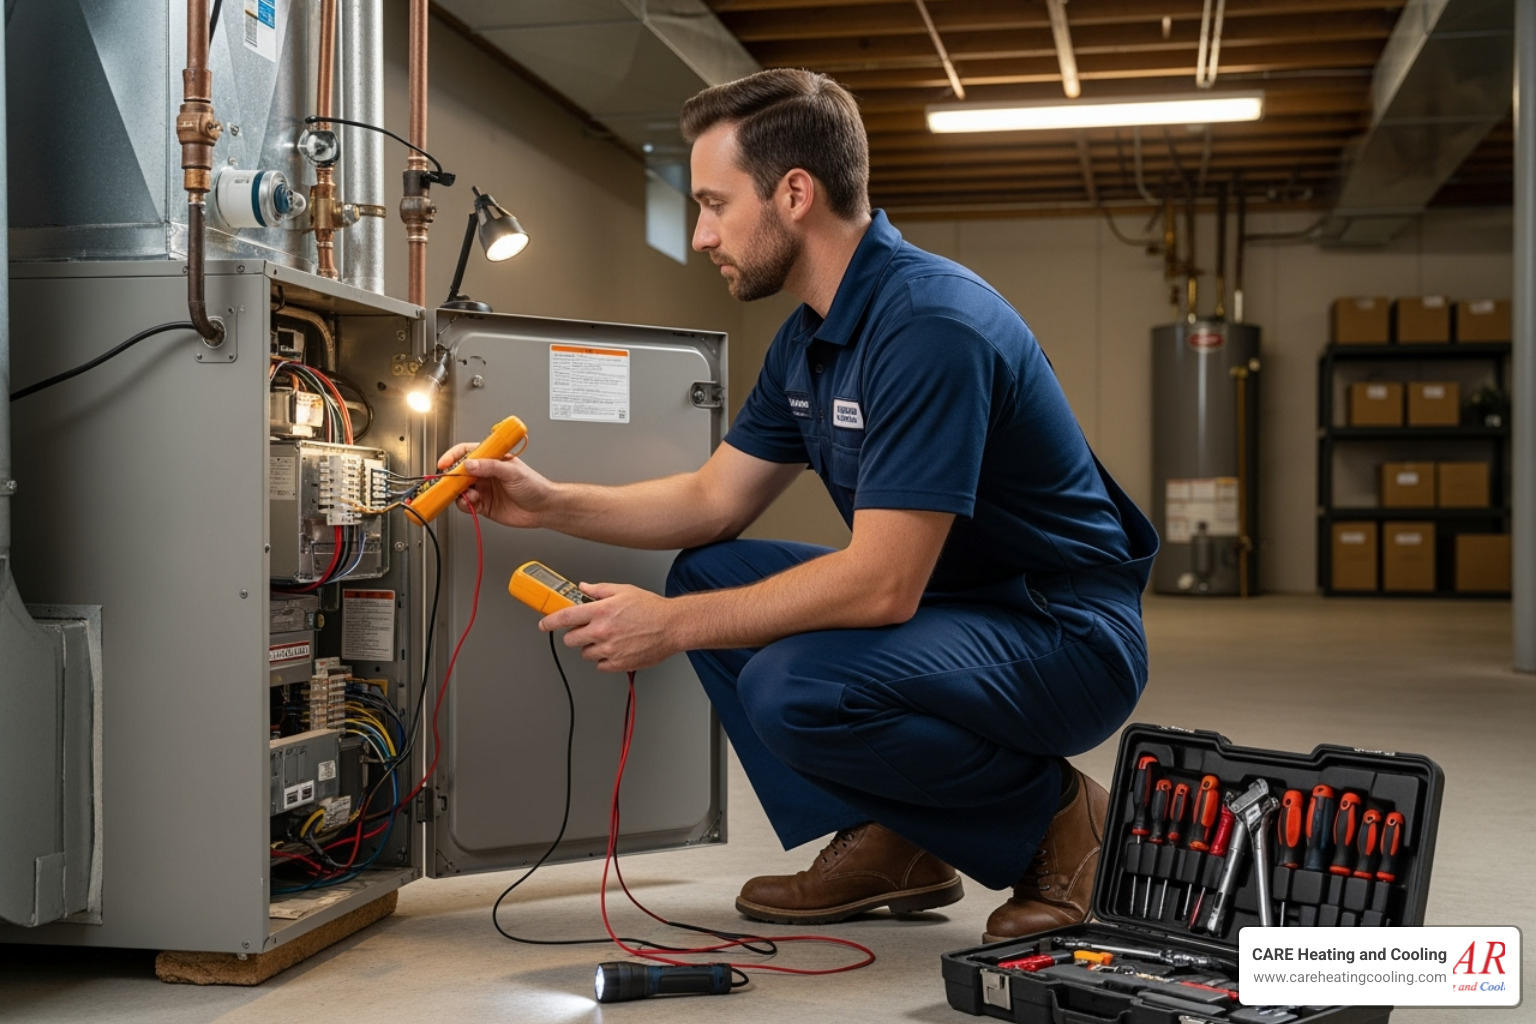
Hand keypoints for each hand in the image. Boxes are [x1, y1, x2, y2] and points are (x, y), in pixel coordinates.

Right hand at [435, 443, 553, 528]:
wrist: (543, 508)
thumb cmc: (535, 486)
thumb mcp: (512, 472)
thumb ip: (490, 467)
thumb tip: (469, 463)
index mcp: (492, 459)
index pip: (468, 452)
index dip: (454, 456)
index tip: (445, 463)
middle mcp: (485, 473)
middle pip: (460, 472)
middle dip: (452, 477)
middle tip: (450, 482)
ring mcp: (483, 489)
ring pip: (461, 489)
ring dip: (460, 492)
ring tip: (470, 494)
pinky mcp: (483, 505)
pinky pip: (466, 504)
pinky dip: (464, 504)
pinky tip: (472, 502)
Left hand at [540, 583, 677, 672]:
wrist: (672, 626)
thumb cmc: (651, 608)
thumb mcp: (624, 591)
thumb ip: (599, 590)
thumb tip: (583, 588)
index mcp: (601, 611)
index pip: (565, 617)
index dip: (550, 621)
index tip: (544, 624)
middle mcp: (602, 631)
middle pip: (571, 639)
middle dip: (575, 634)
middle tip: (586, 629)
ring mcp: (609, 649)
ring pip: (585, 653)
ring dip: (591, 647)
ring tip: (608, 638)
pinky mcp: (618, 663)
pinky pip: (600, 665)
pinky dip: (604, 659)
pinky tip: (616, 648)